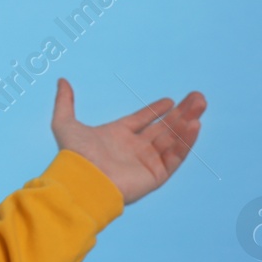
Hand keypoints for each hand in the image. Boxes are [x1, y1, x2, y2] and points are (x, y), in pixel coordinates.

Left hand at [49, 78, 205, 205]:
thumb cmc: (73, 156)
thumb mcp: (64, 123)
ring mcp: (145, 163)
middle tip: (198, 97)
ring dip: (187, 122)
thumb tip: (61, 80)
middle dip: (181, 113)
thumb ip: (64, 102)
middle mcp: (133, 150)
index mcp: (117, 137)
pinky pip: (175, 156)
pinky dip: (186, 141)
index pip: (142, 121)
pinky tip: (194, 124)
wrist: (81, 181)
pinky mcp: (155, 176)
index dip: (156, 111)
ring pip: (172, 139)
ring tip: (200, 105)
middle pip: (163, 128)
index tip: (170, 101)